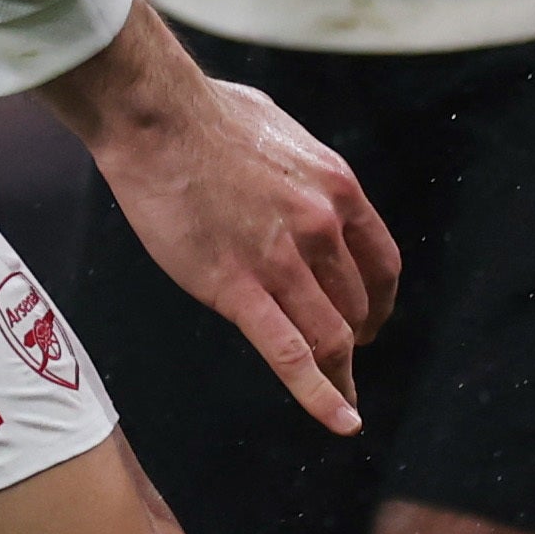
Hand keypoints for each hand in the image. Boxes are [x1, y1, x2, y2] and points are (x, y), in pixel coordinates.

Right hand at [42, 0, 400, 434]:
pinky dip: (320, 395)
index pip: (381, 265)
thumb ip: (302, 171)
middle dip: (353, 338)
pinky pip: (288, 354)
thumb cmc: (205, 113)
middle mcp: (321, 227)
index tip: (368, 321)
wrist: (153, 115)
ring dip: (340, 373)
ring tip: (342, 396)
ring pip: (329, 337)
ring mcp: (280, 260)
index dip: (378, 303)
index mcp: (337, 189)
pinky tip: (340, 421)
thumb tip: (300, 186)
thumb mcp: (282, 131)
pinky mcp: (235, 286)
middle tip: (340, 356)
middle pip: (354, 306)